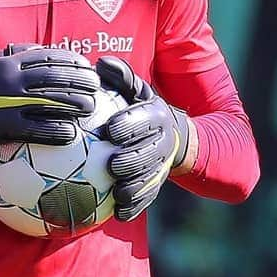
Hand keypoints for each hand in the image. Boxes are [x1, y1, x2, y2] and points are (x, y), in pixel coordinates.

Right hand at [0, 43, 98, 147]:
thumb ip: (8, 58)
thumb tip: (33, 52)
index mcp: (8, 62)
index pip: (47, 57)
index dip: (71, 60)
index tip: (86, 64)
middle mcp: (13, 80)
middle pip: (56, 77)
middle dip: (80, 81)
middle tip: (95, 87)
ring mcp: (11, 103)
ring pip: (52, 101)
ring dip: (74, 105)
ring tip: (89, 109)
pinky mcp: (6, 125)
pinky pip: (37, 128)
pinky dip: (56, 131)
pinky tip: (70, 134)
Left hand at [96, 56, 190, 220]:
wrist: (174, 138)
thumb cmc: (140, 109)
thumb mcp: (134, 91)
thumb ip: (121, 78)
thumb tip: (101, 62)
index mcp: (156, 116)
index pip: (145, 119)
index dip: (131, 124)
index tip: (111, 129)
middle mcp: (162, 142)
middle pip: (150, 153)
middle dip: (133, 159)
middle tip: (113, 165)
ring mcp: (161, 165)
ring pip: (151, 178)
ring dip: (136, 187)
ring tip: (119, 192)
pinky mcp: (156, 184)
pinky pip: (148, 197)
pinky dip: (136, 206)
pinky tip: (120, 213)